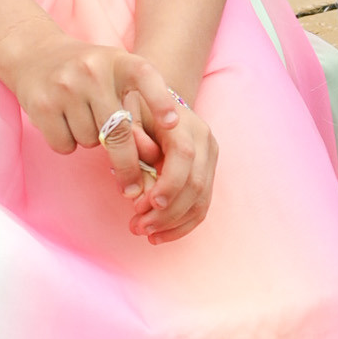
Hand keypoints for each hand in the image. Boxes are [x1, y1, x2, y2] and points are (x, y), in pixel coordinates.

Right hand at [0, 34, 179, 199]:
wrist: (34, 54)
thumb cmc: (88, 73)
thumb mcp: (115, 72)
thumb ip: (136, 102)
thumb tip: (152, 156)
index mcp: (118, 60)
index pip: (145, 77)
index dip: (160, 101)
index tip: (174, 124)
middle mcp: (93, 70)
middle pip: (119, 131)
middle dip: (127, 165)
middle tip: (132, 188)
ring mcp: (66, 86)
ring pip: (90, 141)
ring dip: (90, 141)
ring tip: (81, 117)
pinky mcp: (42, 104)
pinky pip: (65, 145)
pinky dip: (66, 143)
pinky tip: (62, 122)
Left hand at [127, 95, 218, 242]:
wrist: (160, 102)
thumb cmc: (136, 111)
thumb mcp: (126, 119)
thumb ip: (130, 146)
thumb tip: (137, 187)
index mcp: (183, 124)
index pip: (183, 157)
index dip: (168, 185)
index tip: (144, 205)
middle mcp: (204, 140)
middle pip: (195, 184)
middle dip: (166, 212)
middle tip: (137, 226)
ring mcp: (210, 158)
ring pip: (201, 200)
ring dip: (172, 224)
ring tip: (145, 233)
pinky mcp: (209, 174)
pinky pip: (202, 207)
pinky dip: (181, 226)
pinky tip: (159, 236)